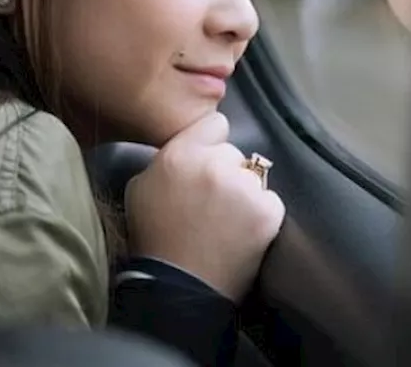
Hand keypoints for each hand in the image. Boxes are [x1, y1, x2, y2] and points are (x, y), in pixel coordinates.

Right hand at [124, 112, 285, 300]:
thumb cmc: (155, 239)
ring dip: (243, 193)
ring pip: (253, 177)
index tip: (206, 160)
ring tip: (226, 222)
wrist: (180, 287)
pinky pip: (270, 202)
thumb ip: (167, 159)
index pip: (215, 123)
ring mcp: (244, 188)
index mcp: (181, 154)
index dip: (210, 141)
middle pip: (233, 153)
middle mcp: (215, 164)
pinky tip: (242, 233)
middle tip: (211, 200)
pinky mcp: (268, 212)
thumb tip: (188, 148)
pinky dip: (261, 215)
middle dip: (225, 171)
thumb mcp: (141, 188)